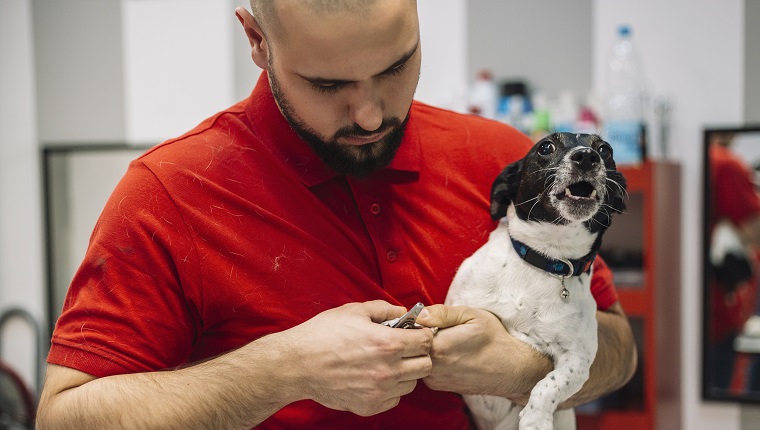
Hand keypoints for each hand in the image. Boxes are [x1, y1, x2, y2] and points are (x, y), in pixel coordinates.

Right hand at [280, 301, 434, 415]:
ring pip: (411, 383)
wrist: (297, 364)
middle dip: (418, 354)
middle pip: (425, 365)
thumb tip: (403, 312)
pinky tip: (375, 377)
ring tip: (386, 363)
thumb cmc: (323, 334)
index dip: (422, 334)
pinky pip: (394, 399)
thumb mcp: (354, 311)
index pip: (426, 341)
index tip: (413, 333)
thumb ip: (384, 309)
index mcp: (388, 343)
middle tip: (403, 348)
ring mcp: (379, 391)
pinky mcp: (369, 406)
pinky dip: (390, 389)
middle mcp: (388, 370)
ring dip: (405, 372)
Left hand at [416, 304, 550, 401]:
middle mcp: (432, 368)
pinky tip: (449, 355)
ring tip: (448, 342)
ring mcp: (434, 380)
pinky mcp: (438, 386)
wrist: (511, 369)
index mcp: (437, 347)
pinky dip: (432, 359)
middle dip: (419, 335)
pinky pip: (425, 367)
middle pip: (411, 345)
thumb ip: (441, 313)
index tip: (428, 318)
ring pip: (418, 357)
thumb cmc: (494, 339)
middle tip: (439, 328)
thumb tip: (418, 313)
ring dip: (426, 348)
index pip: (410, 330)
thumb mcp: (471, 315)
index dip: (417, 322)